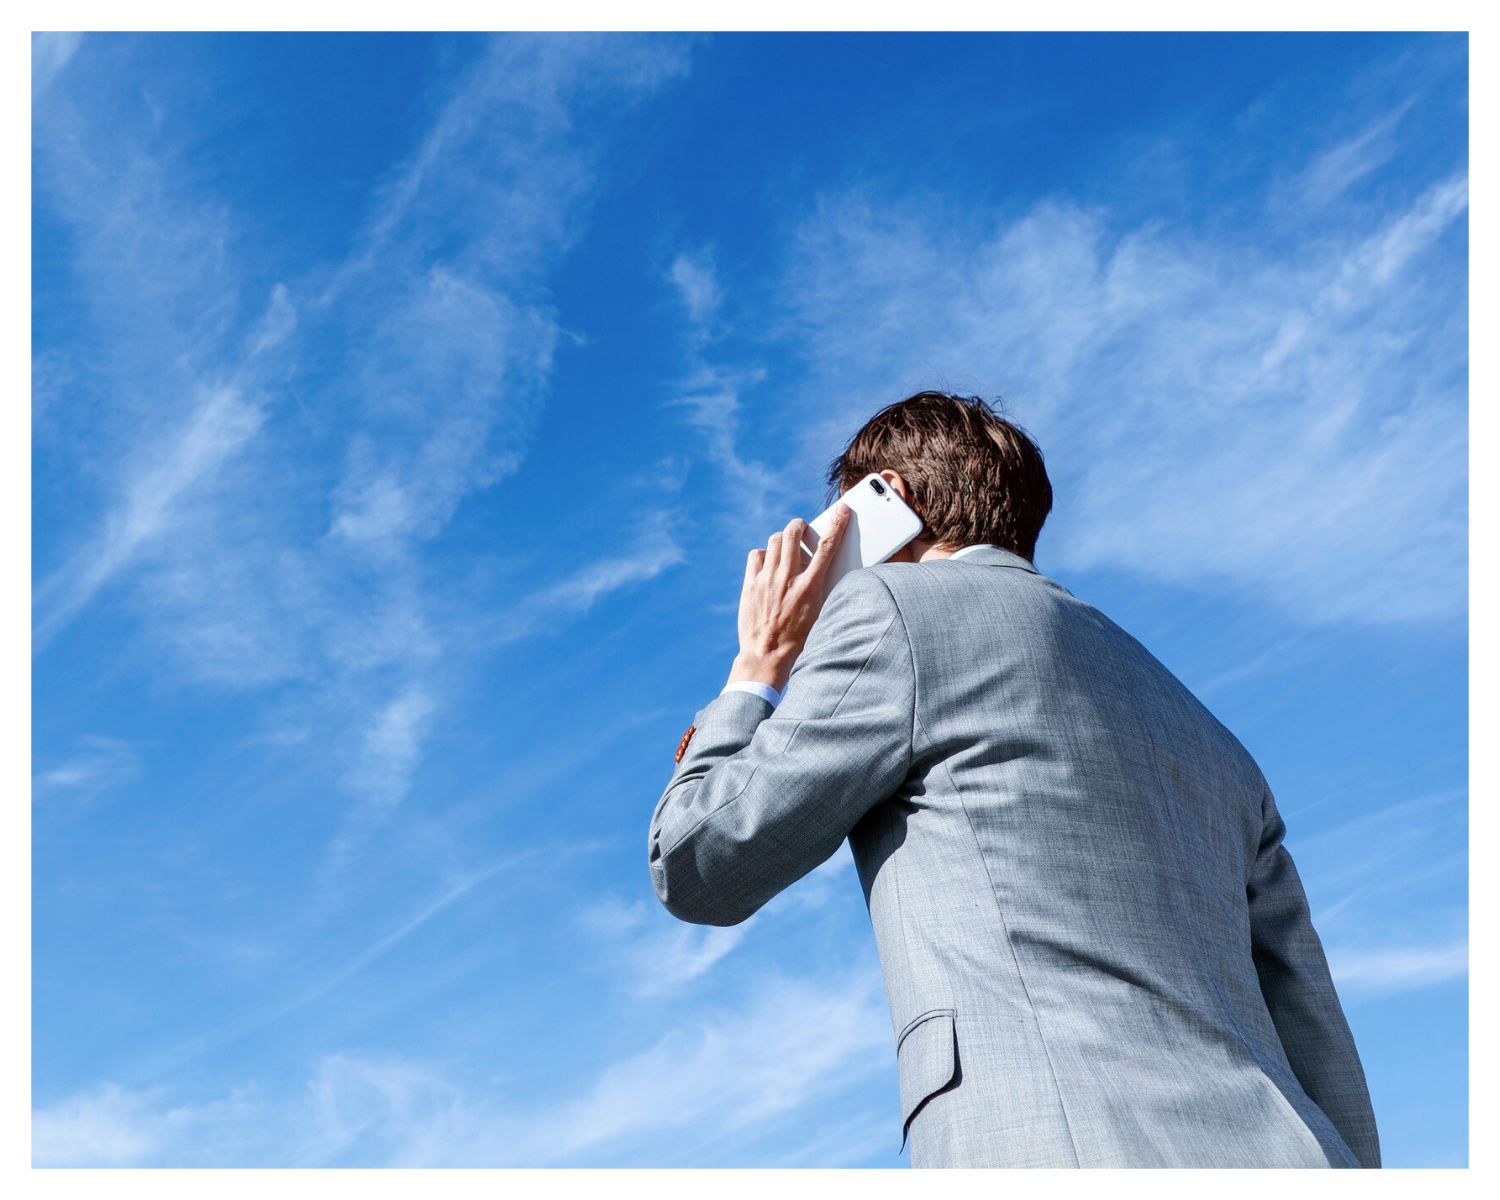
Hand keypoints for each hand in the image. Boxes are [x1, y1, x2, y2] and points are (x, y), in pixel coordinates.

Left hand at [728, 505, 850, 693]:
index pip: (827, 547)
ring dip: (783, 540)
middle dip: (799, 526)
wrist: (767, 655)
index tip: (842, 511)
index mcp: (810, 586)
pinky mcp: (750, 584)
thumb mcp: (819, 612)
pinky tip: (768, 565)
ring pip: (775, 540)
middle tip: (801, 529)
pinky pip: (756, 554)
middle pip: (793, 534)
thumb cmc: (798, 639)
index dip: (837, 524)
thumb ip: (820, 586)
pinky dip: (763, 555)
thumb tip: (820, 565)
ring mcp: (767, 579)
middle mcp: (788, 578)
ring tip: (786, 550)